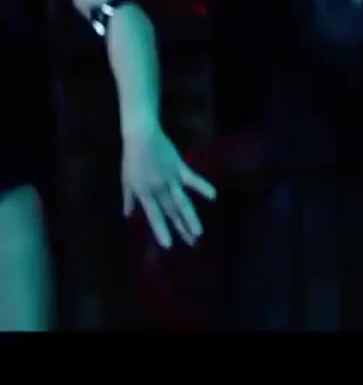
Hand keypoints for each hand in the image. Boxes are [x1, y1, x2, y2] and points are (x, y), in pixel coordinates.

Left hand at [121, 128, 215, 249]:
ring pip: (183, 202)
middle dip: (181, 229)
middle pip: (172, 212)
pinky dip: (202, 187)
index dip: (161, 230)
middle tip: (192, 243)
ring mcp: (171, 179)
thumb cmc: (131, 160)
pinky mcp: (180, 168)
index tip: (168, 246)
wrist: (141, 138)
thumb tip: (128, 215)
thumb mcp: (126, 181)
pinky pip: (192, 180)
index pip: (154, 216)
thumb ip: (129, 199)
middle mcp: (159, 189)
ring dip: (191, 218)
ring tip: (199, 232)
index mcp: (144, 193)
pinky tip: (213, 196)